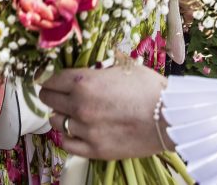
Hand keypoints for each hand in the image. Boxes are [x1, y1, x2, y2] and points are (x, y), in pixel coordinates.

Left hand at [38, 65, 168, 160]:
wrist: (168, 117)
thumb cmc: (149, 88)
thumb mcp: (122, 67)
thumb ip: (99, 71)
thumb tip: (88, 71)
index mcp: (83, 82)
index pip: (51, 80)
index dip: (50, 79)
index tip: (52, 81)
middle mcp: (79, 105)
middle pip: (48, 100)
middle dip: (52, 95)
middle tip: (59, 96)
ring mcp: (85, 129)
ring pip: (56, 121)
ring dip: (61, 115)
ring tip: (72, 113)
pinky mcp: (94, 149)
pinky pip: (67, 143)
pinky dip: (68, 136)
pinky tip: (76, 131)